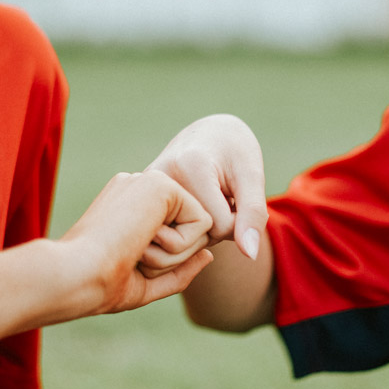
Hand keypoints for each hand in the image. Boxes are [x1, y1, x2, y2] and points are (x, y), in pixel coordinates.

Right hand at [59, 170, 213, 315]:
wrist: (74, 276)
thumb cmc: (100, 286)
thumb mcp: (144, 284)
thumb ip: (178, 270)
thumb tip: (210, 254)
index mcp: (129, 206)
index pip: (178, 236)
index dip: (166, 265)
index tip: (128, 264)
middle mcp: (139, 188)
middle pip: (192, 232)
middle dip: (173, 260)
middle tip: (133, 258)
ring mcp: (148, 182)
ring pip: (201, 227)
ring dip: (175, 255)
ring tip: (135, 250)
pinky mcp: (161, 184)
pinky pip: (205, 222)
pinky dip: (180, 246)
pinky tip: (144, 241)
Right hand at [146, 114, 266, 259]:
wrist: (208, 133)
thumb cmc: (234, 152)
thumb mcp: (252, 176)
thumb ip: (253, 214)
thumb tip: (250, 255)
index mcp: (189, 167)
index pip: (218, 227)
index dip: (236, 221)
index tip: (235, 198)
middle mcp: (159, 177)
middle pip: (195, 236)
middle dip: (214, 227)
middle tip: (219, 197)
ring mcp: (141, 188)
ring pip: (177, 239)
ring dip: (197, 228)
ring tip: (203, 199)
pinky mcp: (134, 198)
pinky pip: (164, 234)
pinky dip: (181, 226)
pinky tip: (187, 206)